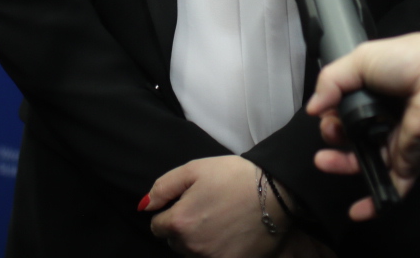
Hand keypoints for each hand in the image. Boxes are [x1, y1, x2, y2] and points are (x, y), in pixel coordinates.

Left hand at [143, 155, 283, 256]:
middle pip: (175, 242)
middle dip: (183, 228)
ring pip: (193, 254)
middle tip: (205, 209)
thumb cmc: (233, 176)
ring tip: (218, 222)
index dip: (169, 213)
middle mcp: (192, 247)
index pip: (157, 227)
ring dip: (199, 242)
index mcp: (180, 222)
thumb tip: (144, 207)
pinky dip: (216, 250)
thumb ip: (163, 187)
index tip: (186, 203)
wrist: (275, 192)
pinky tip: (228, 235)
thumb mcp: (194, 169)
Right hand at [307, 33, 419, 221]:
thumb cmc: (405, 63)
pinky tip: (355, 211)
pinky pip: (390, 188)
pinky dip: (374, 204)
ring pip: (364, 162)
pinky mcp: (408, 163)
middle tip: (331, 132)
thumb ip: (330, 80)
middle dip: (333, 136)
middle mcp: (385, 117)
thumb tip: (312, 108)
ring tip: (325, 161)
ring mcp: (396, 142)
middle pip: (351, 136)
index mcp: (376, 91)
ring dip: (342, 165)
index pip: (346, 107)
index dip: (331, 112)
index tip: (325, 111)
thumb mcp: (361, 59)